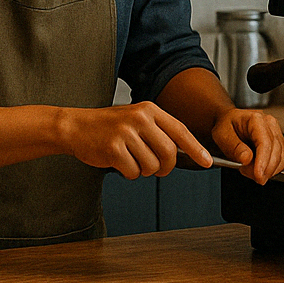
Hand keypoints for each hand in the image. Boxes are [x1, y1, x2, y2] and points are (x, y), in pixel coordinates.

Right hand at [58, 102, 212, 179]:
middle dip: (165, 167)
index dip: (196, 148)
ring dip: (143, 170)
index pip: (180, 130)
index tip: (207, 161)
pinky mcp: (113, 148)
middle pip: (169, 153)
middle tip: (156, 168)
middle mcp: (139, 118)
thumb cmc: (108, 126)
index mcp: (148, 109)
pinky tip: (118, 162)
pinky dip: (129, 173)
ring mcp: (126, 133)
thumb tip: (184, 152)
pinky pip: (133, 172)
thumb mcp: (136, 119)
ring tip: (130, 159)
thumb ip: (158, 131)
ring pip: (152, 166)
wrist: (76, 126)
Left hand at [210, 109, 283, 184]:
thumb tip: (246, 159)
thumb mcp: (222, 135)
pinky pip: (283, 160)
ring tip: (250, 170)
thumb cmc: (226, 127)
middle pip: (277, 152)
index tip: (258, 176)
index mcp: (256, 120)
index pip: (265, 143)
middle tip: (247, 174)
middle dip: (264, 169)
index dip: (263, 162)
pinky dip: (273, 169)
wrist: (230, 123)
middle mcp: (270, 124)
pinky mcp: (281, 143)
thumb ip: (234, 147)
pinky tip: (259, 168)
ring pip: (282, 158)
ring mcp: (277, 133)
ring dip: (268, 170)